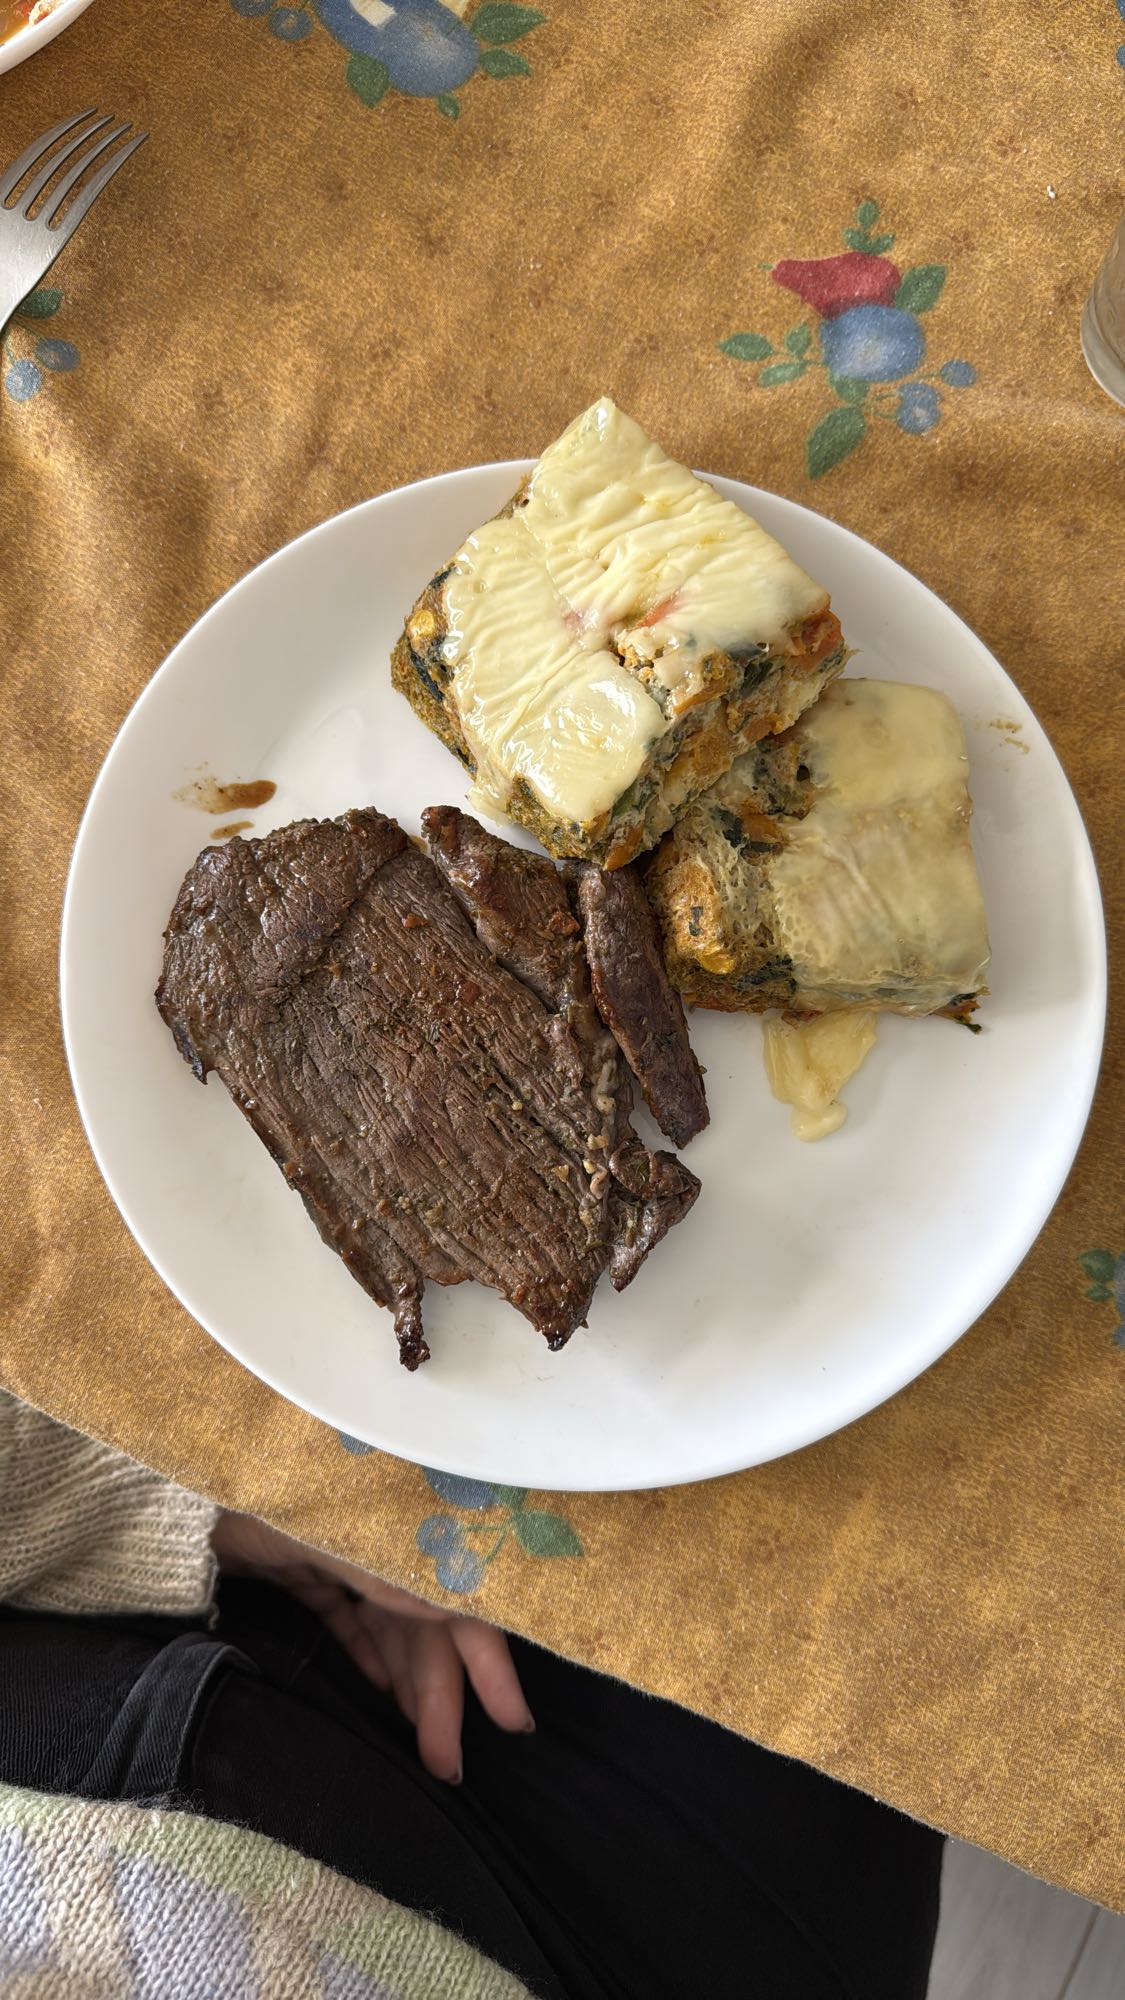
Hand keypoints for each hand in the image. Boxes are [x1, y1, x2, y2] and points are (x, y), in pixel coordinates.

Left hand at [211, 1511, 533, 1783]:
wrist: (189, 1499)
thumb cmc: (275, 1505)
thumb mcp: (345, 1542)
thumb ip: (401, 1576)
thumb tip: (459, 1613)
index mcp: (406, 1527)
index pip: (465, 1601)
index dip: (489, 1661)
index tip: (512, 1722)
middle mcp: (386, 1542)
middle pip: (430, 1627)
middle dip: (443, 1697)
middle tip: (450, 1766)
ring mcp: (346, 1558)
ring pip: (395, 1633)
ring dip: (411, 1689)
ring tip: (426, 1749)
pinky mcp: (309, 1574)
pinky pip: (352, 1624)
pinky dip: (370, 1659)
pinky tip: (382, 1693)